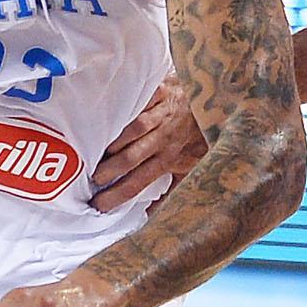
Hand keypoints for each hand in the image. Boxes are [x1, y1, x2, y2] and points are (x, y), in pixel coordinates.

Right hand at [90, 78, 205, 211]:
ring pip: (135, 128)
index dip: (117, 195)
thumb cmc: (196, 137)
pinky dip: (125, 104)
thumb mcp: (189, 167)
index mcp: (167, 159)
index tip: (98, 204)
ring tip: (94, 147)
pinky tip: (107, 110)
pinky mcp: (160, 90)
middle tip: (92, 177)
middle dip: (111, 169)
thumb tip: (148, 215)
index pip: (139, 182)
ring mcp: (161, 113)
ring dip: (115, 139)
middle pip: (133, 157)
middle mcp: (164, 138)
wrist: (214, 101)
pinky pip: (140, 98)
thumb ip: (169, 191)